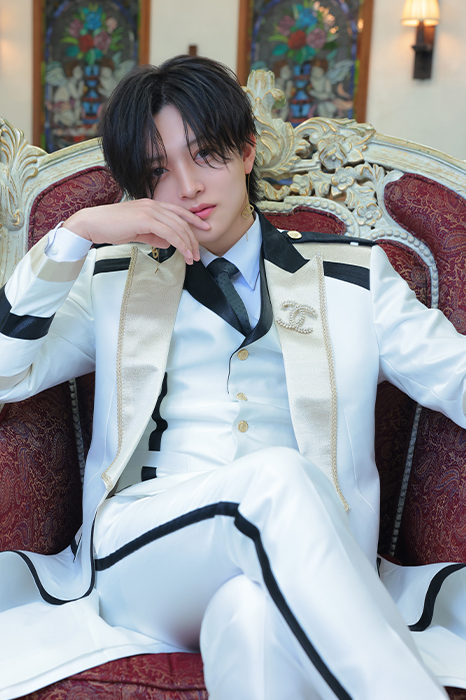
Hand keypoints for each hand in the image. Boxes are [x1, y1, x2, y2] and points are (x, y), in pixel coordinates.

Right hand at [64, 199, 209, 263]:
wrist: (93, 224)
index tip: (204, 229)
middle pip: (182, 221)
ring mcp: (149, 211)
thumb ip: (153, 235)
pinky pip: (169, 233)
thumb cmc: (111, 227)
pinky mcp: (145, 219)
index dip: (193, 220)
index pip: (178, 212)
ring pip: (177, 227)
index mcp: (152, 205)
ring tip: (192, 257)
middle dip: (193, 238)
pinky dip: (179, 244)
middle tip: (197, 253)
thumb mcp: (137, 232)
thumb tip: (166, 243)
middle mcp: (153, 205)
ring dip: (188, 244)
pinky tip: (183, 253)